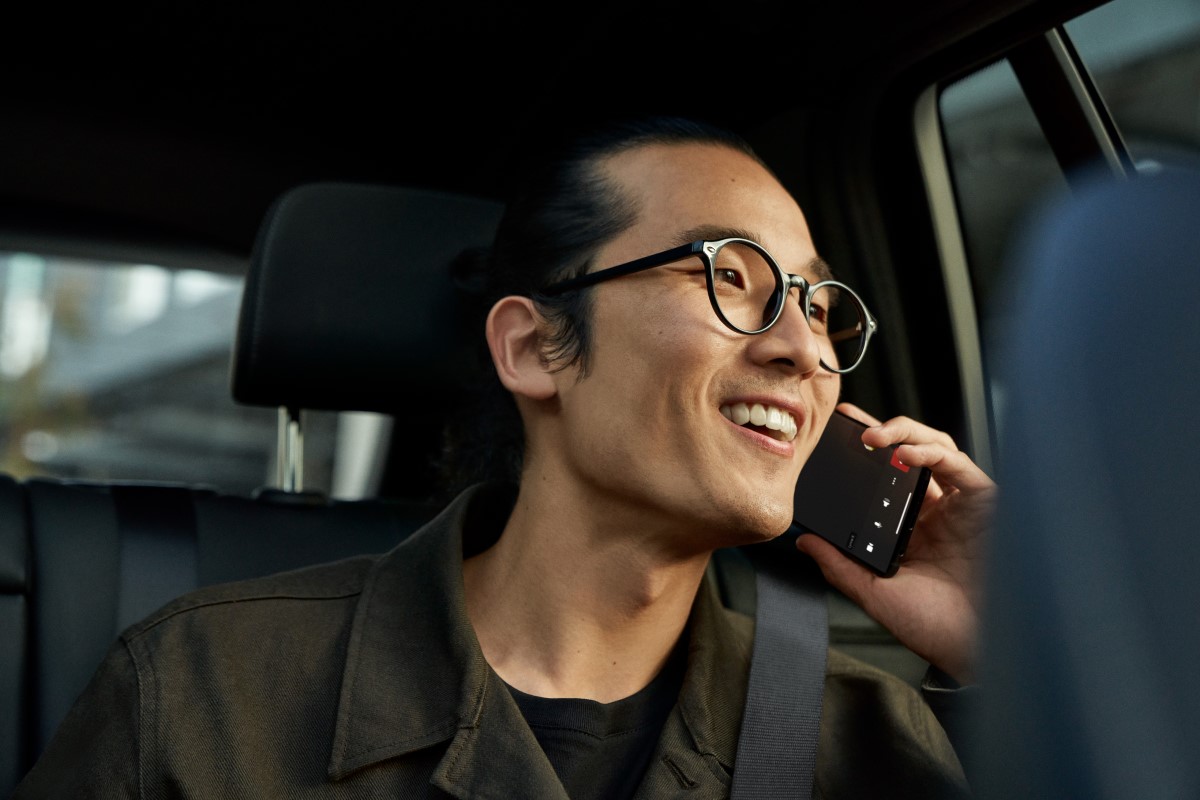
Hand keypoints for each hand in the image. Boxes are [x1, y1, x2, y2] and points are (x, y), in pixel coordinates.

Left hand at [795, 402, 995, 683]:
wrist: (972, 650)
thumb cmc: (934, 628)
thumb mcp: (873, 593)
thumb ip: (839, 566)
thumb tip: (805, 541)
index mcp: (911, 527)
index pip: (886, 477)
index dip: (864, 452)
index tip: (834, 435)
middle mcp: (937, 511)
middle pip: (911, 452)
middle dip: (883, 429)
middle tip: (851, 422)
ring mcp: (961, 506)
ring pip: (936, 448)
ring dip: (904, 433)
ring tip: (874, 437)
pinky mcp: (985, 504)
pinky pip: (959, 466)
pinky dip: (930, 453)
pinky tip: (905, 454)